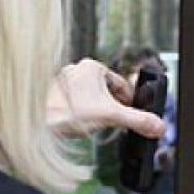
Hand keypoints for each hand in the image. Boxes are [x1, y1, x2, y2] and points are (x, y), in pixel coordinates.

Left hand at [46, 58, 164, 137]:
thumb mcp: (111, 117)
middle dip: (111, 108)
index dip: (129, 102)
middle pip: (106, 92)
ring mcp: (63, 81)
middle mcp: (77, 70)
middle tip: (110, 122)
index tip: (129, 115)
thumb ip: (138, 121)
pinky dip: (79, 113)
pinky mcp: (52, 94)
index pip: (121, 85)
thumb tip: (158, 125)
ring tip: (92, 124)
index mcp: (93, 67)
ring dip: (95, 111)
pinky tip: (76, 124)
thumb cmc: (66, 113)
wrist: (35, 123)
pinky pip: (74, 103)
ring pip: (90, 97)